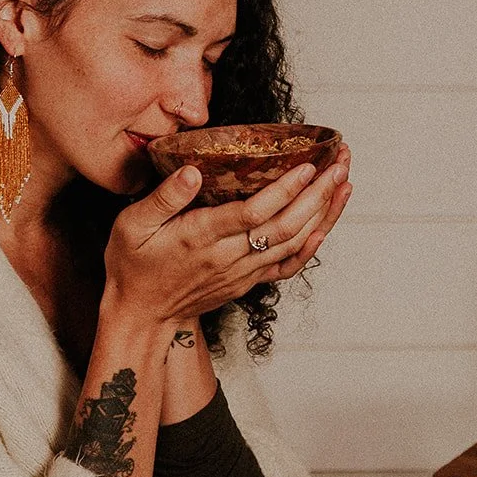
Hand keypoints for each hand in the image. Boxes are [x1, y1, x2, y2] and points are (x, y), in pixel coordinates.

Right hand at [102, 148, 352, 325]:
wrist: (141, 315)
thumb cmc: (133, 265)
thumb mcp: (133, 225)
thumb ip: (164, 198)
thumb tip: (192, 172)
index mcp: (201, 238)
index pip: (253, 213)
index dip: (285, 190)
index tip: (309, 164)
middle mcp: (229, 257)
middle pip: (285, 226)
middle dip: (318, 193)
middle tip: (341, 161)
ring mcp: (242, 272)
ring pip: (294, 243)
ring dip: (323, 213)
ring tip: (344, 181)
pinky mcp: (248, 281)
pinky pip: (288, 265)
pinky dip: (312, 246)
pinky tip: (326, 224)